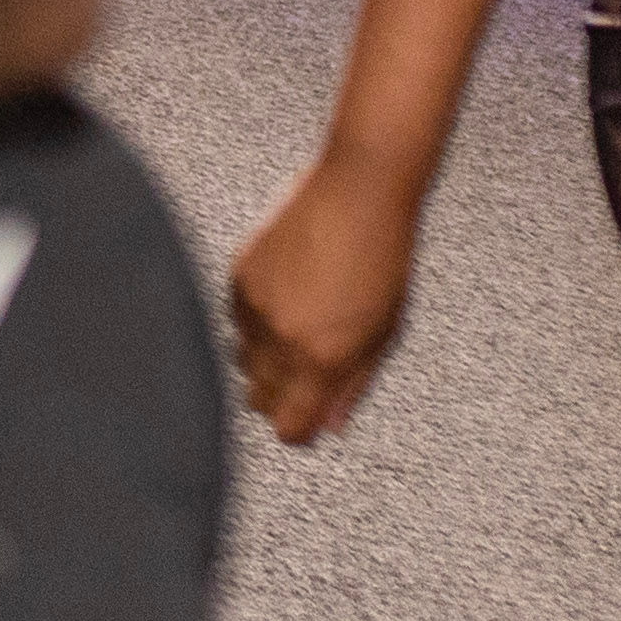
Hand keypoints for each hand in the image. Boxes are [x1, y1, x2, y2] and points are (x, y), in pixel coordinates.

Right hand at [227, 154, 426, 446]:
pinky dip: (255, 320)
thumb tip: (332, 426)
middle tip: (309, 371)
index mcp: (323, 358)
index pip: (288, 428)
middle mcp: (281, 339)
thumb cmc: (385, 258)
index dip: (300, 429)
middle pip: (258, 401)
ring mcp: (254, 307)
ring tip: (299, 327)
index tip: (310, 419)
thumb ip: (354, 384)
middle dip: (281, 396)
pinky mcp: (237, 277)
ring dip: (266, 358)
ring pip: (243, 361)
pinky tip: (287, 294)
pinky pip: (235, 320)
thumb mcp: (385, 331)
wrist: (358, 191)